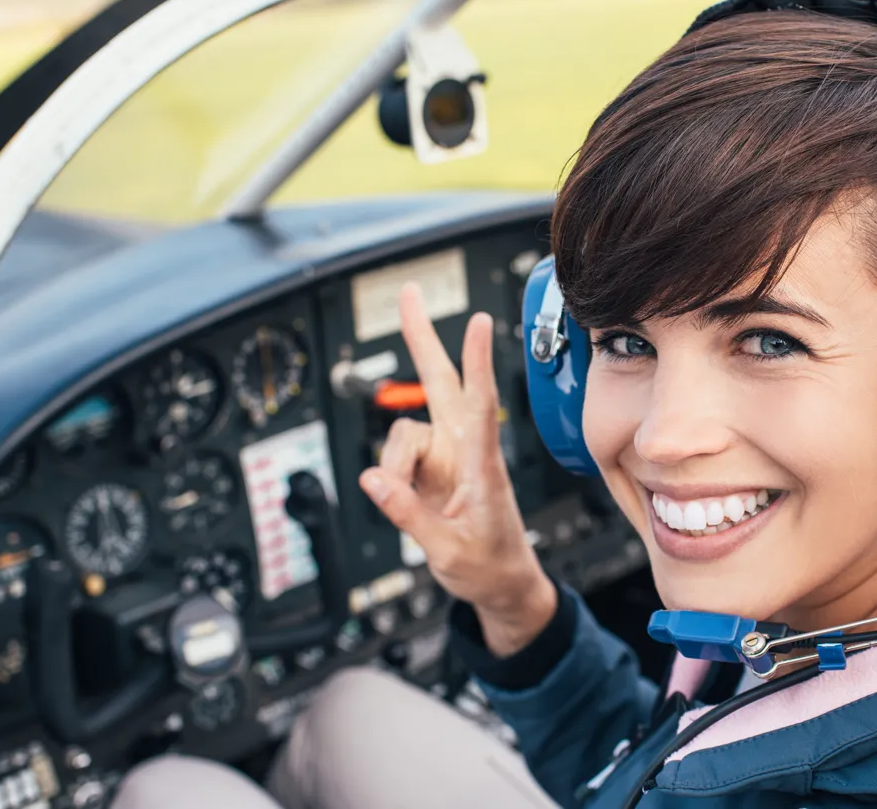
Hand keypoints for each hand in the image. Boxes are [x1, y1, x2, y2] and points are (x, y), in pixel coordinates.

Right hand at [358, 283, 555, 656]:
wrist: (502, 584)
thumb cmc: (490, 567)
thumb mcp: (448, 551)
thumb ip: (408, 515)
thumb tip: (373, 480)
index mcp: (483, 467)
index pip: (480, 406)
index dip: (476, 363)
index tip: (477, 321)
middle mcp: (464, 450)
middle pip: (441, 382)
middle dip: (422, 338)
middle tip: (408, 293)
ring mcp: (446, 457)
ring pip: (403, 432)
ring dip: (394, 465)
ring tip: (405, 503)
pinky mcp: (430, 468)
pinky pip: (395, 456)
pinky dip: (391, 477)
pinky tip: (401, 498)